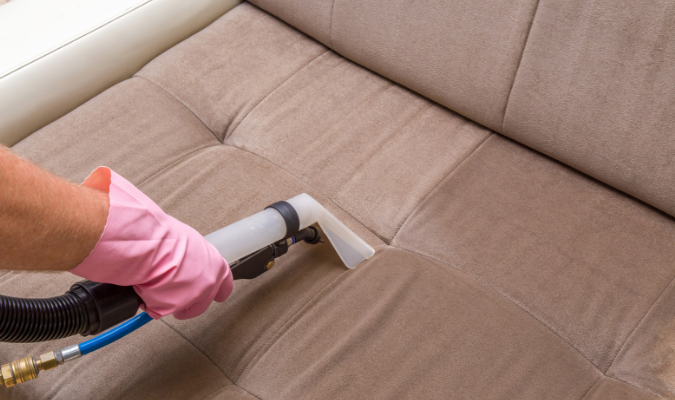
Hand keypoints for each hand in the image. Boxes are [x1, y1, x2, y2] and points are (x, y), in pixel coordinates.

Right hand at [72, 167, 232, 318]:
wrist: (144, 242)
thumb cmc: (158, 233)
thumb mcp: (181, 237)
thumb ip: (187, 250)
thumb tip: (177, 245)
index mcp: (214, 261)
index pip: (226, 281)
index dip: (219, 287)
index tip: (218, 292)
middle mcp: (208, 280)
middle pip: (206, 301)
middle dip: (193, 302)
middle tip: (178, 296)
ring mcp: (192, 295)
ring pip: (184, 309)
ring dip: (171, 303)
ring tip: (156, 291)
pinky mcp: (173, 305)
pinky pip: (159, 310)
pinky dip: (150, 303)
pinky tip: (143, 291)